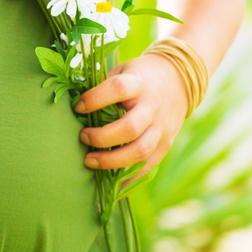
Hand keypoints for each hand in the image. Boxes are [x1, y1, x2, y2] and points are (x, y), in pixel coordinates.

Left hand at [73, 52, 189, 181]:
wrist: (178, 82)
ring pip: (140, 151)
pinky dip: (127, 177)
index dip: (95, 99)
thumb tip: (73, 105)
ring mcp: (161, 128)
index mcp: (140, 83)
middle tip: (82, 137)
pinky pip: (147, 165)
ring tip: (89, 160)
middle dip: (102, 137)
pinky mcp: (165, 144)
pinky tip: (109, 181)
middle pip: (130, 128)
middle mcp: (153, 107)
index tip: (78, 107)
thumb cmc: (138, 78)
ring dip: (111, 161)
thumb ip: (102, 86)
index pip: (119, 88)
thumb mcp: (122, 71)